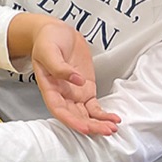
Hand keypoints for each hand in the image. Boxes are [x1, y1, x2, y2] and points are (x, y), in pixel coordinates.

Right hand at [32, 21, 120, 135]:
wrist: (57, 31)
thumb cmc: (47, 40)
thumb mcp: (48, 50)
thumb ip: (59, 66)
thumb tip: (77, 81)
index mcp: (48, 86)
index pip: (58, 109)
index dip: (71, 120)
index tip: (85, 127)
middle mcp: (61, 93)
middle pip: (74, 116)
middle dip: (91, 126)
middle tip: (107, 129)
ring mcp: (74, 92)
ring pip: (86, 115)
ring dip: (98, 123)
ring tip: (113, 127)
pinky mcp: (86, 88)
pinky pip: (95, 107)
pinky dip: (103, 114)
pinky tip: (113, 118)